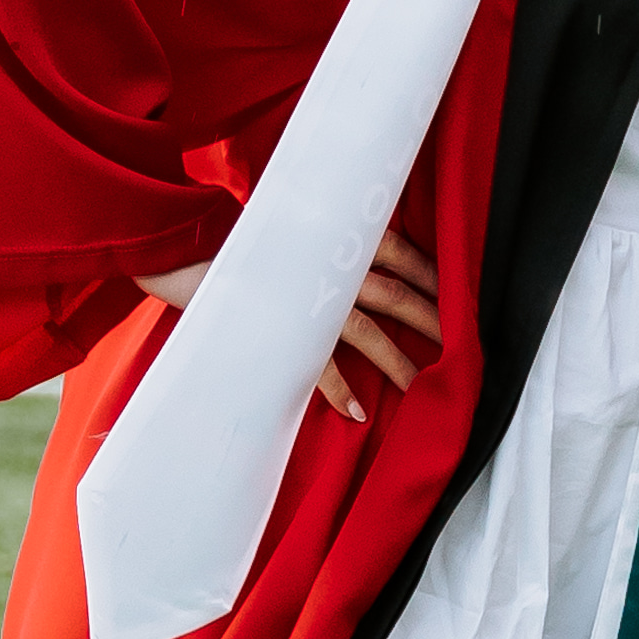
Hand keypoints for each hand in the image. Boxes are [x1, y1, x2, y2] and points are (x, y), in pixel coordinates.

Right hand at [135, 221, 440, 423]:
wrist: (176, 243)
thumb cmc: (237, 237)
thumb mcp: (291, 228)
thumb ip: (327, 242)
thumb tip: (362, 262)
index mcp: (335, 232)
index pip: (400, 251)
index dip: (431, 274)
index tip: (458, 297)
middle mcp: (328, 260)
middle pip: (395, 292)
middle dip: (431, 320)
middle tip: (462, 350)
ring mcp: (305, 293)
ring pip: (367, 330)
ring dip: (397, 362)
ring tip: (421, 389)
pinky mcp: (277, 323)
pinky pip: (318, 362)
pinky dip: (340, 388)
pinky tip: (359, 411)